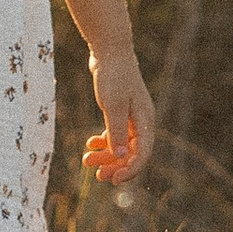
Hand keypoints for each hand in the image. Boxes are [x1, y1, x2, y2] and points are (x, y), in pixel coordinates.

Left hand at [81, 43, 155, 183]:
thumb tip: (122, 155)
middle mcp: (142, 121)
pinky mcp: (120, 111)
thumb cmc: (114, 77)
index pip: (142, 154)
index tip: (114, 180)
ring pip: (121, 144)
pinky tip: (91, 143)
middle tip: (97, 175)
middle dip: (115, 165)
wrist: (110, 52)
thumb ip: (117, 131)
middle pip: (132, 152)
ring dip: (106, 155)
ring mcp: (131, 116)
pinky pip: (115, 133)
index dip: (130, 170)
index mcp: (145, 121)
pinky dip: (104, 141)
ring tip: (87, 161)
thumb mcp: (114, 105)